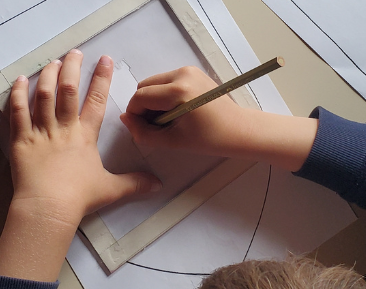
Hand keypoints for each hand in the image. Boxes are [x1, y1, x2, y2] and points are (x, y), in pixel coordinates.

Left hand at [0, 51, 160, 281]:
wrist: (47, 207)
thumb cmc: (79, 197)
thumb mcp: (111, 189)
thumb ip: (134, 183)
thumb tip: (158, 185)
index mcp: (85, 136)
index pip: (96, 101)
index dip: (101, 78)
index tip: (104, 60)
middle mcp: (63, 128)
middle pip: (67, 90)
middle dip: (72, 68)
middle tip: (74, 53)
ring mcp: (41, 132)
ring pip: (43, 96)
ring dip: (48, 76)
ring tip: (52, 62)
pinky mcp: (21, 140)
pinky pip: (18, 112)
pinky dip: (18, 94)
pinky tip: (20, 80)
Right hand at [120, 66, 316, 171]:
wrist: (239, 130)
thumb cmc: (210, 139)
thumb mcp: (173, 141)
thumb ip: (144, 133)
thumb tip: (126, 119)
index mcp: (178, 91)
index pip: (140, 97)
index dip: (134, 115)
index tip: (141, 130)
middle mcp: (182, 74)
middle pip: (144, 86)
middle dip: (143, 106)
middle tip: (155, 127)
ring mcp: (188, 70)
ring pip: (154, 83)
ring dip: (152, 101)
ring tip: (166, 121)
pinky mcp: (192, 72)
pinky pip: (166, 82)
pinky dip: (163, 96)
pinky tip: (175, 112)